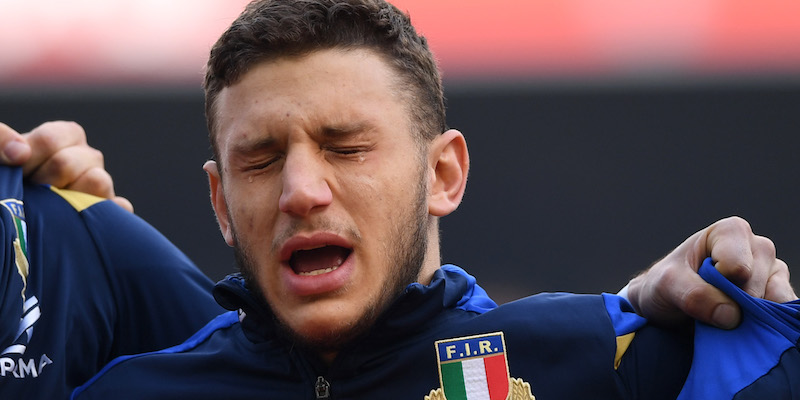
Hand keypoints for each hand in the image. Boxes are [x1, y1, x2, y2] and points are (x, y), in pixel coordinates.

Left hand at [0, 121, 132, 211]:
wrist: (15, 207)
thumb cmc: (9, 175)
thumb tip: (20, 152)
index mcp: (65, 137)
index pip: (56, 137)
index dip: (34, 153)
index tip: (16, 168)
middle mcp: (88, 159)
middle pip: (75, 162)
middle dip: (46, 179)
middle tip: (31, 192)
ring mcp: (101, 187)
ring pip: (99, 183)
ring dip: (71, 197)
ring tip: (51, 208)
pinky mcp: (109, 213)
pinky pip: (120, 209)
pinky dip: (111, 213)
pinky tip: (85, 222)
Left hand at [626, 216, 796, 328]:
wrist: (667, 307)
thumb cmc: (666, 286)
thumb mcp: (667, 285)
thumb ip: (693, 295)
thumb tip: (732, 316)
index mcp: (730, 232)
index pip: (737, 265)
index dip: (719, 285)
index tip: (700, 285)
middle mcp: (755, 247)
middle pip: (757, 284)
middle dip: (733, 304)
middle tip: (710, 305)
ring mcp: (769, 271)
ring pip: (775, 298)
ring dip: (751, 315)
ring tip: (725, 315)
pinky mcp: (777, 294)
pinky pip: (785, 312)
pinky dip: (767, 324)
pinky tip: (745, 325)